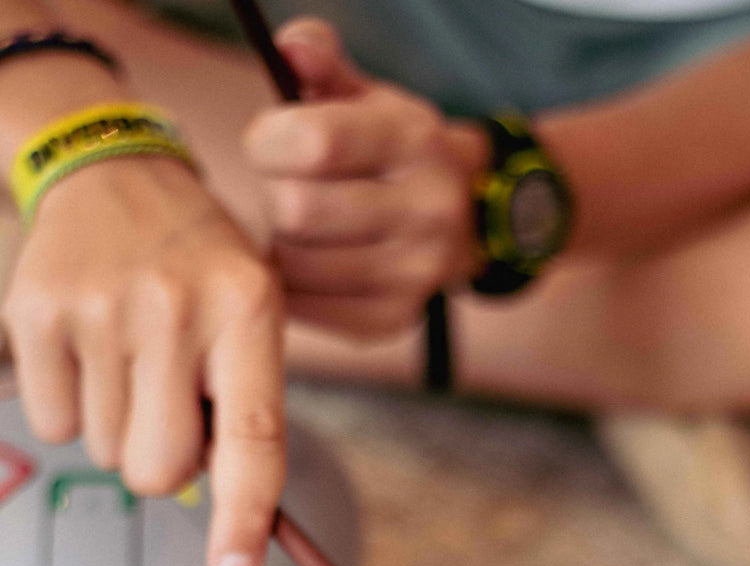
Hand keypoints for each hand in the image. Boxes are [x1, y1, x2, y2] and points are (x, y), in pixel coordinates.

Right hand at [1, 155, 284, 565]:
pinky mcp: (37, 313)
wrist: (112, 171)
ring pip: (106, 454)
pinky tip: (90, 349)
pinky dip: (73, 406)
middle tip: (166, 397)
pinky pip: (58, 426)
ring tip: (129, 355)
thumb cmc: (198, 268)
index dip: (243, 519)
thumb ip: (242, 412)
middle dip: (162, 458)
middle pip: (159, 470)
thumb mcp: (249, 317)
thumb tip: (210, 506)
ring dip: (118, 425)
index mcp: (249, 310)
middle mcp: (177, 308)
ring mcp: (101, 309)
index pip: (253, 439)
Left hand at [243, 17, 479, 339]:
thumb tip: (293, 46)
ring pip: (295, 263)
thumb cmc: (393, 153)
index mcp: (416, 142)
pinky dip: (291, 284)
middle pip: (296, 210)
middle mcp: (426, 211)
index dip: (268, 141)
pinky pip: (305, 306)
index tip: (270, 143)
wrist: (466, 221)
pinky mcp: (391, 320)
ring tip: (299, 227)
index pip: (315, 142)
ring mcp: (413, 274)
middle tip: (285, 188)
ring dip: (279, 242)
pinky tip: (308, 261)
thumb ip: (322, 63)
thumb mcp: (367, 98)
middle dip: (273, 194)